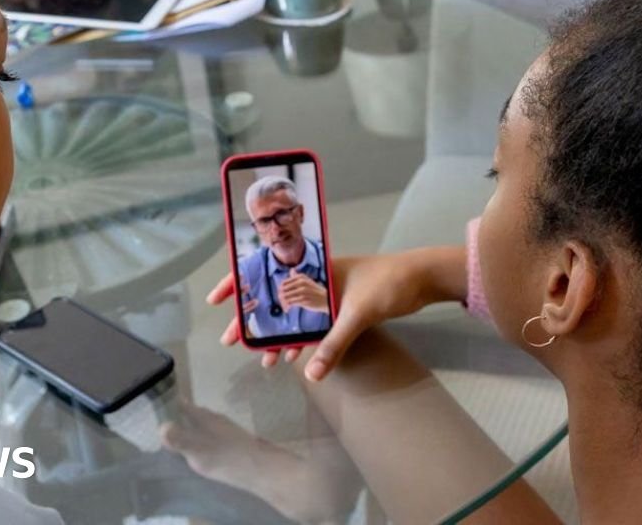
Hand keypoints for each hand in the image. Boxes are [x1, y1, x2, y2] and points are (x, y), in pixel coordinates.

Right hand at [207, 247, 467, 377]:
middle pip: (273, 298)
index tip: (218, 301)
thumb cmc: (390, 282)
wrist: (423, 278)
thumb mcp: (358, 313)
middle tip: (233, 342)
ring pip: (291, 315)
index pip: (264, 270)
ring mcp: (327, 292)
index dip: (237, 284)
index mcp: (312, 268)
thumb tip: (312, 374)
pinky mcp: (341, 306)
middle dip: (252, 320)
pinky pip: (311, 324)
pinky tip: (293, 357)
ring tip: (263, 360)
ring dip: (276, 336)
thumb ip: (334, 344)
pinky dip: (300, 339)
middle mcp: (314, 278)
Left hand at [278, 269, 328, 312]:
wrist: (327, 299)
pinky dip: (287, 307)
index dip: (280, 290)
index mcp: (301, 277)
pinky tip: (288, 310)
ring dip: (283, 303)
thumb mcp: (307, 281)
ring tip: (285, 306)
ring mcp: (302, 291)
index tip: (281, 295)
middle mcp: (301, 283)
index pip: (283, 283)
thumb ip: (298, 276)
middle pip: (283, 290)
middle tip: (283, 302)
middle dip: (280, 297)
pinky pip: (290, 303)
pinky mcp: (303, 300)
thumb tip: (292, 270)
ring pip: (285, 297)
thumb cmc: (316, 291)